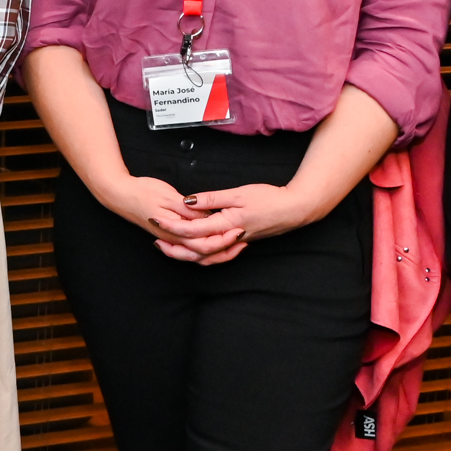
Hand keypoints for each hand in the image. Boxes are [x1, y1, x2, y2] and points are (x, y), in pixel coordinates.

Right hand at [88, 172, 238, 262]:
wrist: (118, 194)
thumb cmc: (141, 192)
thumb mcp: (168, 196)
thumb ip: (188, 209)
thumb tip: (207, 217)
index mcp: (174, 230)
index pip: (204, 244)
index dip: (224, 239)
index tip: (239, 230)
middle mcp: (173, 239)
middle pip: (203, 254)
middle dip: (224, 249)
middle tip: (241, 239)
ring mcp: (169, 238)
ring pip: (196, 254)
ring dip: (215, 252)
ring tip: (231, 243)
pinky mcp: (167, 234)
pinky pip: (188, 248)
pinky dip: (202, 248)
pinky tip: (209, 240)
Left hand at [161, 182, 319, 266]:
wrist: (295, 210)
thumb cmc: (269, 199)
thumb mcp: (239, 193)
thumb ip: (212, 198)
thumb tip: (187, 201)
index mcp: (227, 225)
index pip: (192, 230)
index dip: (172, 226)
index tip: (155, 219)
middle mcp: (229, 238)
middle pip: (195, 251)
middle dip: (174, 247)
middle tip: (155, 238)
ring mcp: (235, 243)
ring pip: (206, 256)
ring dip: (186, 252)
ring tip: (170, 244)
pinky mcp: (240, 241)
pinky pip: (217, 254)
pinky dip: (203, 253)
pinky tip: (195, 245)